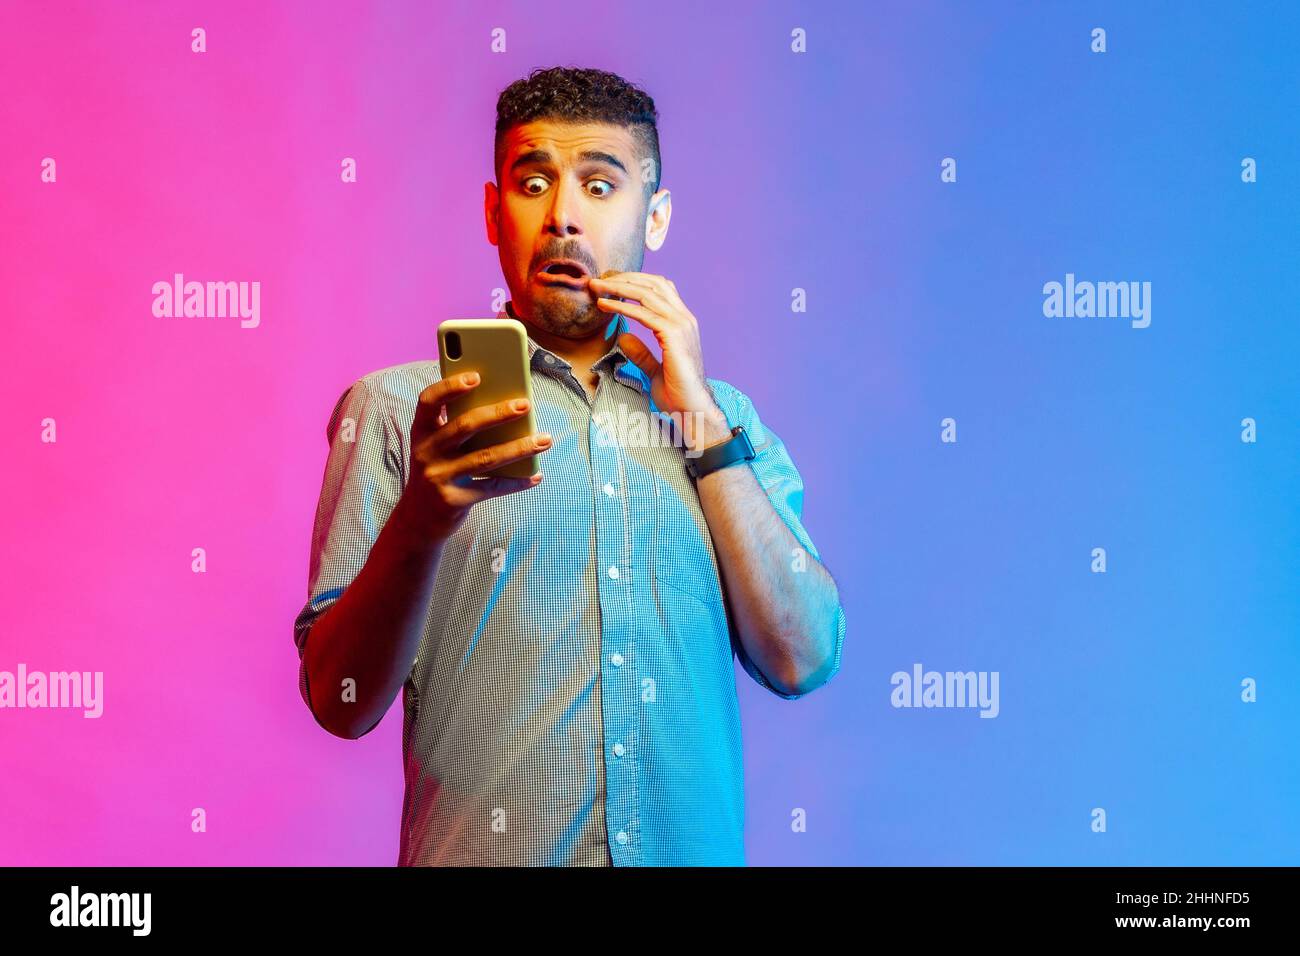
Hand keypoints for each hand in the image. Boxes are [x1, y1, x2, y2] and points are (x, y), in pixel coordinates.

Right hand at [396, 372, 551, 540]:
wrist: (417, 519)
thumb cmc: (437, 471)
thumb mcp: (437, 447)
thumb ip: (458, 427)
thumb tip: (507, 408)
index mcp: (421, 432)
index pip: (429, 401)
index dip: (450, 387)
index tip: (476, 377)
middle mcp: (425, 452)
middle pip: (465, 426)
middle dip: (498, 413)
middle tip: (525, 405)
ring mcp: (438, 477)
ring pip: (485, 458)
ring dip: (519, 448)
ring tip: (545, 439)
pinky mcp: (453, 501)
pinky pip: (491, 488)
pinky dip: (516, 482)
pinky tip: (536, 475)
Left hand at [587, 271, 730, 452]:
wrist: (692, 410)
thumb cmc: (677, 394)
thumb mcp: (654, 370)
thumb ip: (641, 353)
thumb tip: (623, 337)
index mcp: (683, 323)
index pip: (659, 289)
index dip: (634, 281)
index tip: (610, 283)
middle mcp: (684, 319)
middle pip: (652, 284)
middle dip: (624, 278)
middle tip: (599, 280)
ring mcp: (682, 325)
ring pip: (647, 293)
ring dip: (619, 287)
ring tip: (597, 287)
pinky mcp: (674, 335)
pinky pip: (643, 314)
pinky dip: (622, 306)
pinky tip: (604, 305)